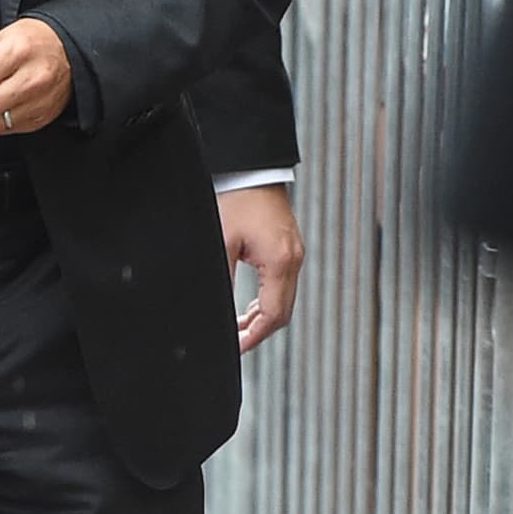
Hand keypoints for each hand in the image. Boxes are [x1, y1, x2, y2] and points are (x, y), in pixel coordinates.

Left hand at [217, 185, 304, 353]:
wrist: (251, 167)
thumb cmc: (236, 198)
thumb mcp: (223, 242)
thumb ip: (223, 279)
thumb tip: (218, 308)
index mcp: (280, 261)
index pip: (273, 315)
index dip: (254, 336)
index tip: (236, 347)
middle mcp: (293, 259)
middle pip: (282, 312)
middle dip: (259, 330)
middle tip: (236, 340)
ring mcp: (294, 252)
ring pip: (284, 299)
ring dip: (263, 315)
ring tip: (239, 325)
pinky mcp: (289, 246)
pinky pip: (283, 283)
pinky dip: (268, 297)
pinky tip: (250, 302)